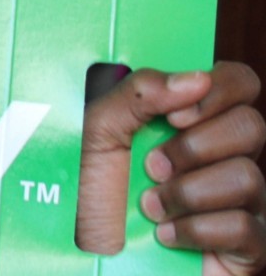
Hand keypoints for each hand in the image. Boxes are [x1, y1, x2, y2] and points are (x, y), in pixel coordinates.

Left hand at [77, 64, 265, 273]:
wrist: (86, 258)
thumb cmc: (87, 195)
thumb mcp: (94, 133)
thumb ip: (136, 95)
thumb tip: (197, 78)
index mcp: (192, 121)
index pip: (238, 82)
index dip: (217, 89)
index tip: (174, 115)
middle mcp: (225, 157)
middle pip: (252, 125)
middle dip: (194, 147)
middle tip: (151, 168)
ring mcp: (243, 203)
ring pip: (248, 176)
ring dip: (186, 193)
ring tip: (150, 207)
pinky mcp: (248, 249)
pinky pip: (245, 228)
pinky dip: (195, 231)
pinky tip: (167, 237)